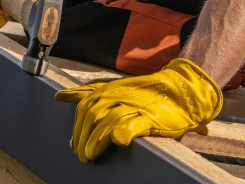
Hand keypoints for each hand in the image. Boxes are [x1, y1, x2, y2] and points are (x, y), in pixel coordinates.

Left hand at [55, 58, 222, 162]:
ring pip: (107, 121)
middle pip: (92, 115)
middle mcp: (119, 95)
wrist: (183, 91)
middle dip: (82, 136)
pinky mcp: (149, 118)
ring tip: (90, 155)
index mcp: (110, 89)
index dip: (76, 124)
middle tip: (80, 154)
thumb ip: (91, 92)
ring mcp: (134, 105)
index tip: (72, 142)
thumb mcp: (117, 89)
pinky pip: (131, 125)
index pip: (84, 104)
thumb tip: (61, 96)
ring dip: (96, 140)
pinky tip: (116, 141)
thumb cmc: (148, 94)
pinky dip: (121, 133)